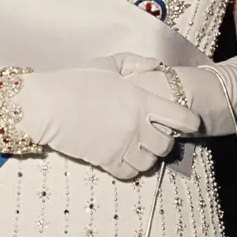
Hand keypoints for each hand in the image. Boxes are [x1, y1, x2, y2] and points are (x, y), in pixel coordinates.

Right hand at [20, 55, 199, 180]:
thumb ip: (135, 63)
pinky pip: (130, 173)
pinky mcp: (107, 161)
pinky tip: (124, 155)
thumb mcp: (107, 63)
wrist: (48, 105)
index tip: (187, 122)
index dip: (189, 121)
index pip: (181, 118)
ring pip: (150, 162)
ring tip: (138, 145)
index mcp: (141, 100)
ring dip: (148, 155)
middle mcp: (136, 126)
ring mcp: (122, 146)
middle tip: (156, 132)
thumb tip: (157, 66)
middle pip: (167, 145)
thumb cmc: (76, 80)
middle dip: (165, 140)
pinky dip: (131, 167)